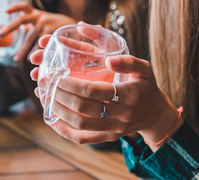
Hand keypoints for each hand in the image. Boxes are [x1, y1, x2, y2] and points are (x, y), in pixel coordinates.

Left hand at [0, 2, 76, 60]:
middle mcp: (40, 17)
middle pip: (22, 20)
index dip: (14, 8)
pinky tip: (31, 58)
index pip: (24, 6)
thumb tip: (21, 30)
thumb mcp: (46, 22)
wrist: (76, 28)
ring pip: (30, 38)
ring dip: (22, 49)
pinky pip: (39, 44)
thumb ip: (34, 25)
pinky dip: (34, 52)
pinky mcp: (51, 32)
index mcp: (37, 14)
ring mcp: (46, 24)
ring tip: (16, 58)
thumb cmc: (58, 27)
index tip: (4, 11)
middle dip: (9, 27)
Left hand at [30, 35, 181, 150]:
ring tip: (44, 97)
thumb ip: (127, 62)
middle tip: (44, 83)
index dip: (71, 84)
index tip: (55, 74)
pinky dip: (64, 130)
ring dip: (58, 111)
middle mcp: (121, 115)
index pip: (93, 91)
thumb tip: (107, 59)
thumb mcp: (144, 69)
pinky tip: (52, 118)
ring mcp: (113, 129)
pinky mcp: (107, 137)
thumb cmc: (146, 86)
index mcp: (128, 95)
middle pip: (83, 108)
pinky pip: (82, 138)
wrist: (154, 114)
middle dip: (59, 95)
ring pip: (80, 124)